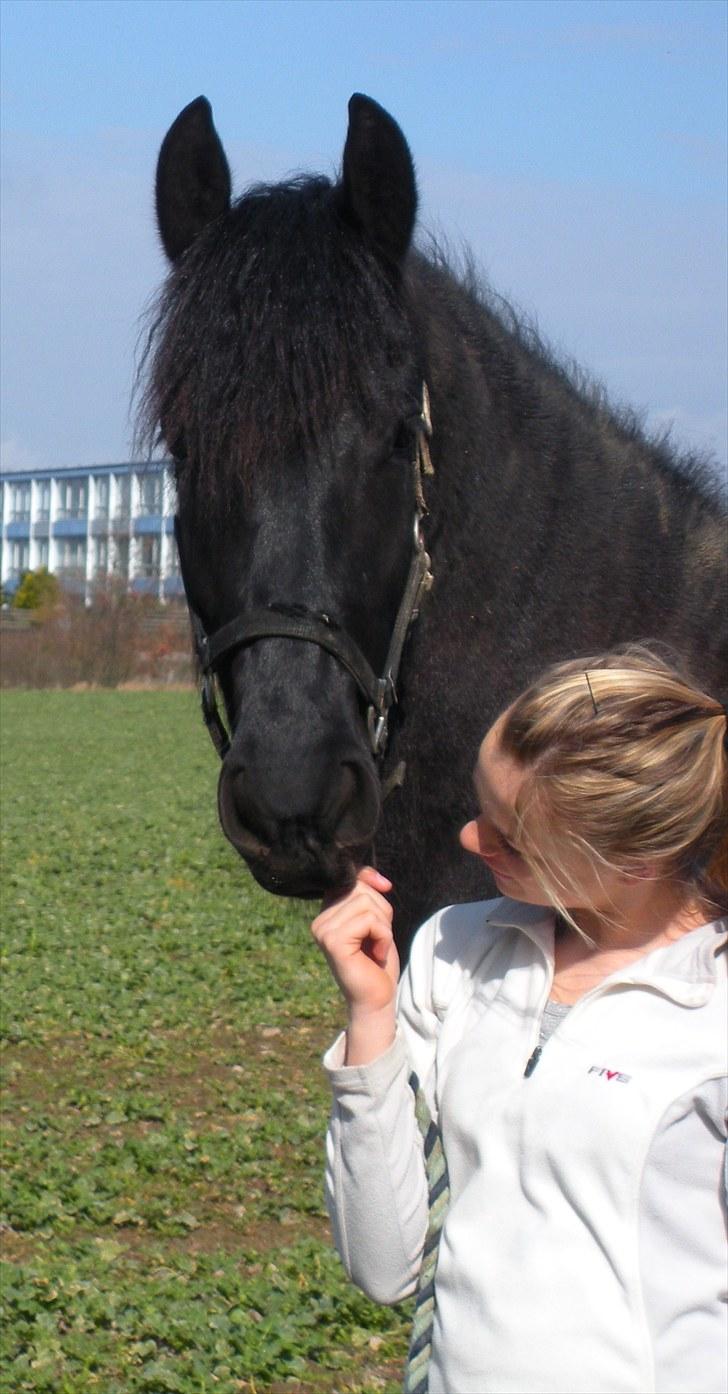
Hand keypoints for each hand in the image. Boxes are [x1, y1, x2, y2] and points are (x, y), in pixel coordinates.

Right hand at [311, 866, 398, 1015]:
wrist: (377, 998)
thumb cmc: (377, 959)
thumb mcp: (377, 919)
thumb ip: (370, 894)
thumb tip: (379, 879)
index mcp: (326, 912)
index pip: (348, 877)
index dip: (369, 879)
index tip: (385, 889)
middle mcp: (319, 920)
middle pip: (360, 889)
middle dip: (382, 911)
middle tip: (378, 937)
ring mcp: (323, 930)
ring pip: (366, 903)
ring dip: (384, 926)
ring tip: (376, 946)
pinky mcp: (333, 941)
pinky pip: (370, 921)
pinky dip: (383, 936)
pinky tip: (376, 954)